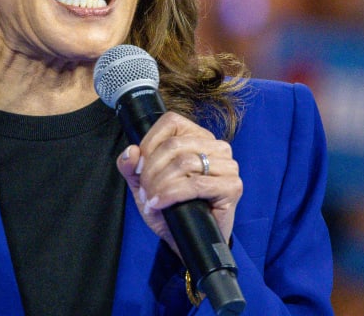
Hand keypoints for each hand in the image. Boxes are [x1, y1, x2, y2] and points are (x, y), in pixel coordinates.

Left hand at [115, 111, 241, 255]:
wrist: (187, 241)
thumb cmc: (170, 208)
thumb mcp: (143, 185)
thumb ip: (131, 166)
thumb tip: (131, 151)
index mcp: (197, 136)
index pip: (171, 122)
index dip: (149, 143)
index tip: (139, 168)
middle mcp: (216, 146)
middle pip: (174, 145)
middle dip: (151, 170)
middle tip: (145, 191)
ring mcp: (228, 165)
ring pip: (184, 162)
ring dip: (160, 184)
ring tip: (153, 200)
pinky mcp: (232, 186)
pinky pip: (196, 184)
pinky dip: (172, 194)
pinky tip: (161, 204)